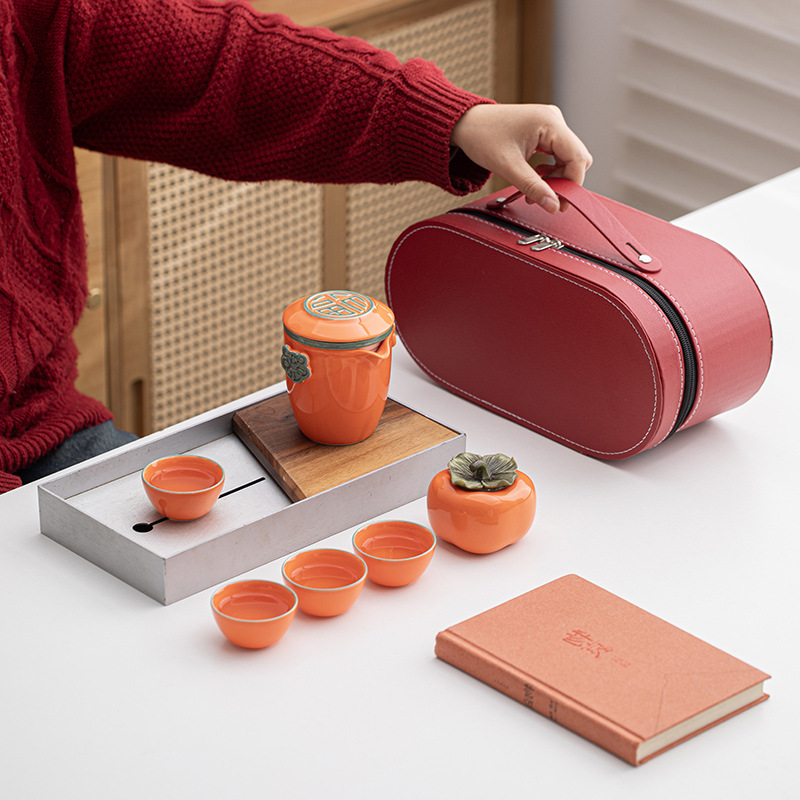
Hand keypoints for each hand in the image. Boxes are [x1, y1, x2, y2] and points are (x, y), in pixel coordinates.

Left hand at [450, 104, 592, 212]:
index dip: (572, 183)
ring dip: (556, 178)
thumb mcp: (508, 167)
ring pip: (568, 158)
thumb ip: (533, 187)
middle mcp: (554, 119)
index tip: (560, 203)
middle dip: (564, 182)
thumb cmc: (482, 137)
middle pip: (576, 158)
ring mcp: (550, 123)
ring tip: (534, 191)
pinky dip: (550, 170)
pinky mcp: (544, 130)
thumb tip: (554, 206)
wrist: (466, 124)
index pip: (578, 157)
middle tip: (546, 200)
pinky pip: (558, 153)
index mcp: (550, 122)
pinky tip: (535, 177)